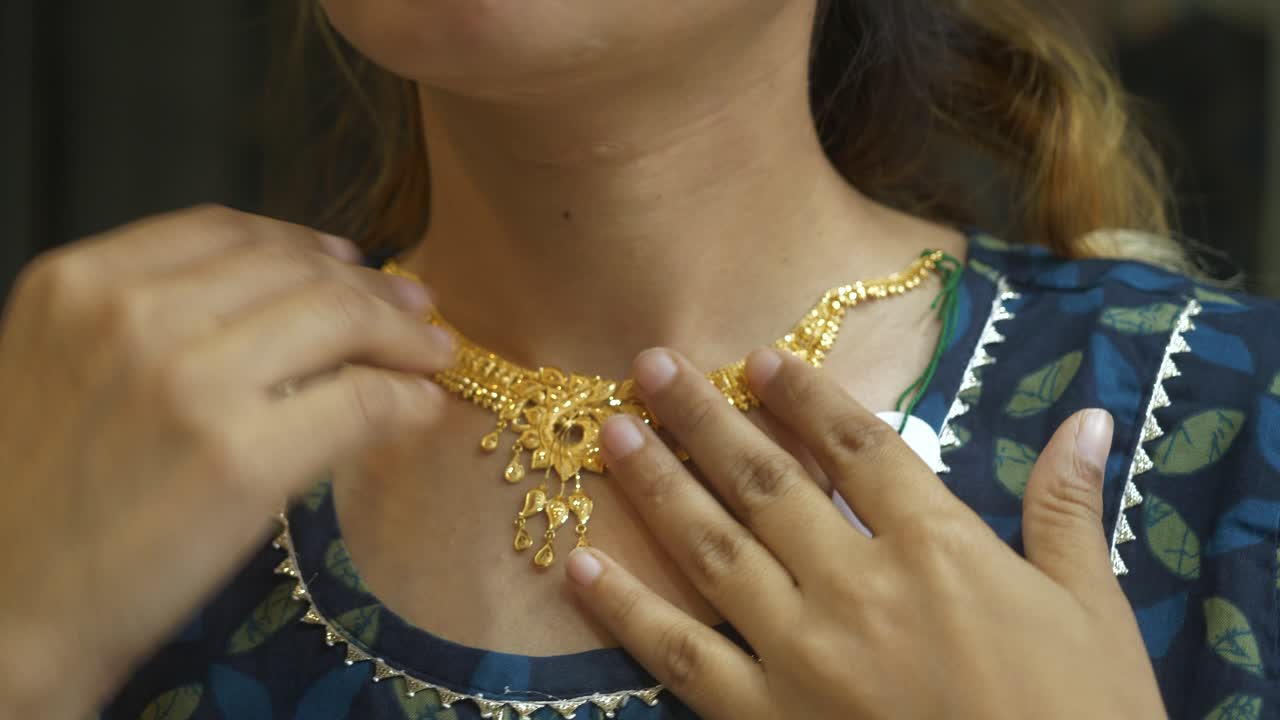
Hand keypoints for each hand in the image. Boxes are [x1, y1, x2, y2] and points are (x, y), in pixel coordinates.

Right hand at [0, 206, 454, 717]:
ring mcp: (191, 382)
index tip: (352, 264)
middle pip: (295, 268)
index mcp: (81, 282)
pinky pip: (361, 399)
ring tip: (431, 352)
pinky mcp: (242, 458)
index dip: (306, 243)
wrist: (6, 610)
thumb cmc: (39, 495)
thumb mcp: (65, 367)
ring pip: (341, 318)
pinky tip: (419, 408)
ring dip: (403, 332)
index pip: (228, 230)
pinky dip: (406, 398)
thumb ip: (151, 317)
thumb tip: (292, 290)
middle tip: (415, 307)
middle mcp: (133, 315)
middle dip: (371, 286)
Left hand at [566, 347, 1164, 718]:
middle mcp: (856, 586)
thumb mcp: (1094, 614)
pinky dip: (624, 609)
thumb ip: (1068, 512)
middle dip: (705, 417)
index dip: (805, 396)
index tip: (759, 358)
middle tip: (654, 365)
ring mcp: (802, 655)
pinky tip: (579, 566)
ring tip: (615, 432)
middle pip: (766, 481)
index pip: (857, 448)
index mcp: (938, 550)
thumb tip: (1088, 417)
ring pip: (713, 549)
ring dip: (657, 485)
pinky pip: (680, 657)